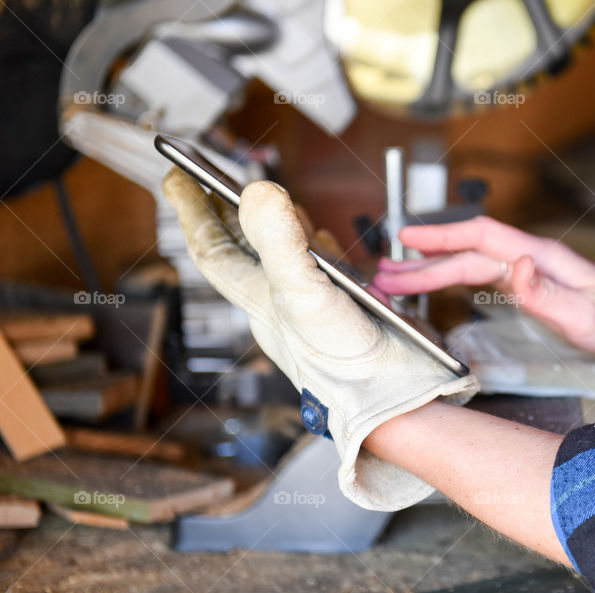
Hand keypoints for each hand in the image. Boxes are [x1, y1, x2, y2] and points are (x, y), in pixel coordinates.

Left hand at [162, 168, 477, 510]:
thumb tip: (258, 190)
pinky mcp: (347, 309)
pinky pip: (326, 272)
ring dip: (277, 229)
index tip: (178, 173)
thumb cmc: (342, 359)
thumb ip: (279, 242)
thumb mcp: (303, 294)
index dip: (192, 209)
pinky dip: (322, 250)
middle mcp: (281, 301)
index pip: (213, 248)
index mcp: (259, 298)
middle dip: (230, 213)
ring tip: (271, 203)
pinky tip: (326, 243)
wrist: (392, 392)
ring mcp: (313, 306)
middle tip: (217, 181)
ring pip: (286, 258)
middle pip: (246, 250)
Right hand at [374, 216, 594, 358]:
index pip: (481, 238)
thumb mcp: (588, 316)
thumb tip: (513, 265)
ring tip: (395, 280)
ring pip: (469, 262)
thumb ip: (547, 293)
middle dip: (422, 262)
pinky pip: (480, 275)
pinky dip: (451, 278)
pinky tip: (434, 284)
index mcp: (541, 256)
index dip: (441, 236)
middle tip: (382, 276)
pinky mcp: (528, 284)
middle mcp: (530, 256)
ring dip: (431, 270)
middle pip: (466, 252)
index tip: (405, 239)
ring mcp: (528, 268)